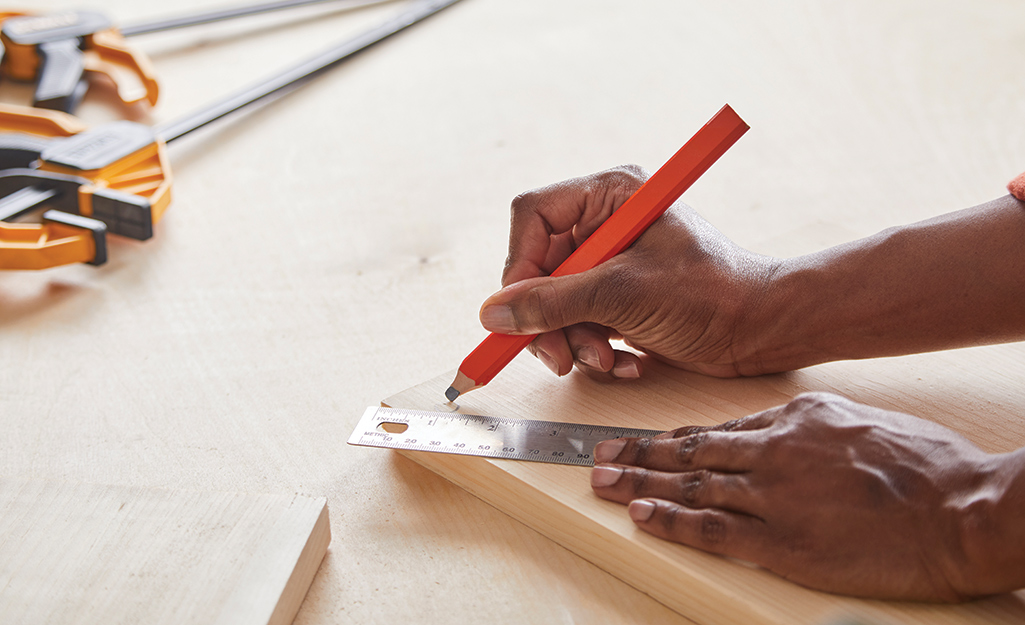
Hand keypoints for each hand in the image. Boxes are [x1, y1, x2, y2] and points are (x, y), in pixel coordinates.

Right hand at [479, 166, 777, 378]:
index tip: (521, 309)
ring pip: (553, 304)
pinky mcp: (617, 300)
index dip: (519, 265)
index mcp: (609, 195)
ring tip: (604, 359)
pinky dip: (592, 350)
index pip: (533, 217)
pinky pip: (578, 325)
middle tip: (558, 356)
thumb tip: (494, 312)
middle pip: (537, 269)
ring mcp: (610, 265)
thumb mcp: (623, 294)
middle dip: (547, 319)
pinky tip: (623, 361)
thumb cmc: (711, 293)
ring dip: (572, 341)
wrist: (762, 330)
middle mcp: (604, 224)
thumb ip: (553, 302)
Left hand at [590, 392, 1024, 600]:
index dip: (671, 437)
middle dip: (638, 453)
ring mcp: (774, 496)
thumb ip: (807, 424)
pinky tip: (644, 515)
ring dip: (641, 484)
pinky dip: (672, 521)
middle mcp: (773, 452)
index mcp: (793, 420)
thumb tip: (775, 426)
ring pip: (691, 487)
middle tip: (599, 454)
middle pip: (689, 452)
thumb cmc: (922, 465)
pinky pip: (713, 529)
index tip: (642, 439)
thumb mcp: (857, 419)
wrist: (960, 508)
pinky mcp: (783, 541)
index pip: (716, 429)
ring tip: (605, 483)